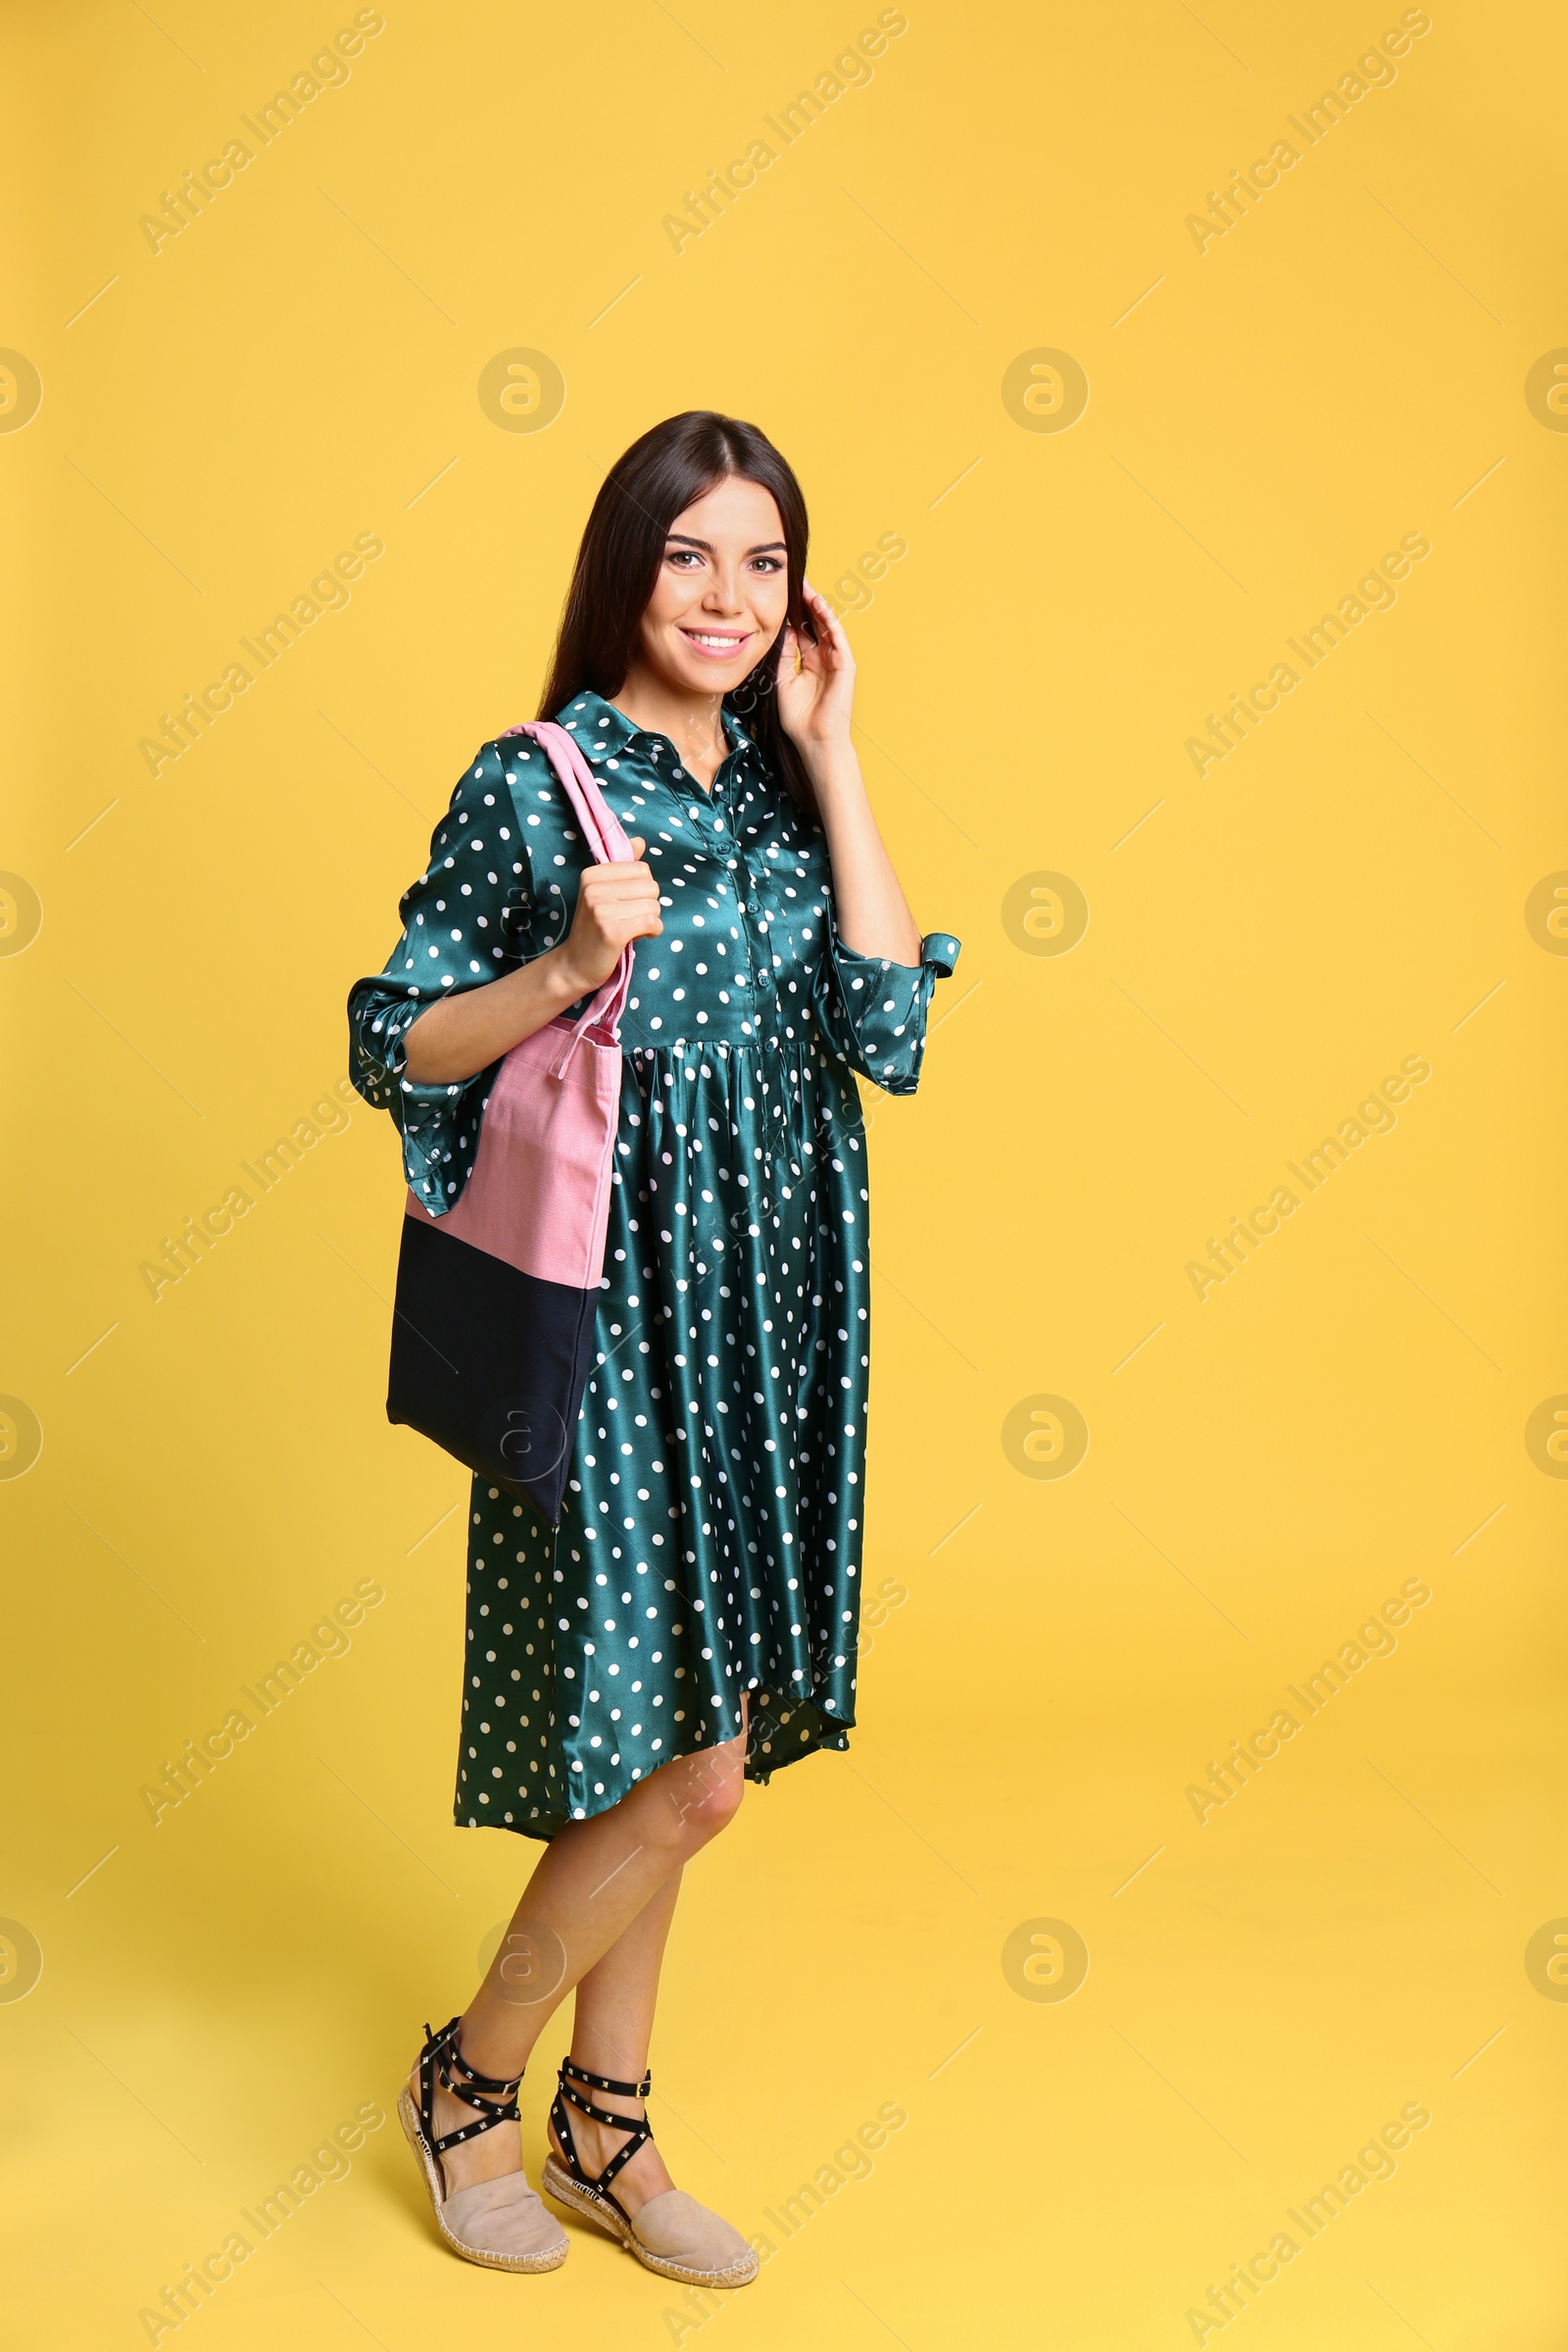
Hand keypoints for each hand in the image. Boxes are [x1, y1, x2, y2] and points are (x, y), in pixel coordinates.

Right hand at [557, 838, 661, 994]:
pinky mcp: (612, 931)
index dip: (642, 890)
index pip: (642, 869)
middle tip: (628, 919)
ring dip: (650, 921)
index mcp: (592, 874)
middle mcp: (594, 888)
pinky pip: (652, 922)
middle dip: (648, 905)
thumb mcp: (604, 893)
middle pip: (651, 886)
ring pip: (654, 906)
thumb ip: (624, 867)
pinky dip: (652, 932)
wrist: (576, 964)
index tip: (625, 904)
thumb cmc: (595, 928)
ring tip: (629, 929)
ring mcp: (601, 909)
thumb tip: (640, 841)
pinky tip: (638, 937)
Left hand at [775, 581, 855, 752]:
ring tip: (807, 587)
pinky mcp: (845, 666)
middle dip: (807, 603)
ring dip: (819, 606)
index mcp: (810, 662)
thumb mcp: (783, 681)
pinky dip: (830, 621)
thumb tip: (786, 630)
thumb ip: (785, 656)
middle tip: (797, 581)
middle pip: (817, 624)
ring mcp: (836, 661)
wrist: (814, 740)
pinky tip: (821, 607)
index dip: (796, 613)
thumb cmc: (799, 718)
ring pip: (828, 626)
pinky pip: (838, 638)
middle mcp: (824, 658)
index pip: (804, 630)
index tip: (784, 595)